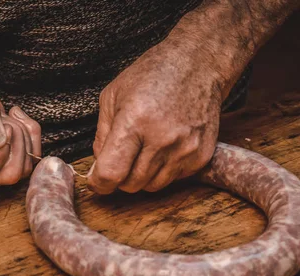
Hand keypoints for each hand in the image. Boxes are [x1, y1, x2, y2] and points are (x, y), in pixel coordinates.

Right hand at [0, 50, 40, 191]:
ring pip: (21, 168)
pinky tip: (16, 117)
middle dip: (16, 144)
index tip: (0, 125)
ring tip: (6, 116)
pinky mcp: (1, 154)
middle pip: (6, 176)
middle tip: (4, 118)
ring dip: (24, 138)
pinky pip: (28, 157)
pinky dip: (31, 135)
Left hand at [88, 40, 224, 194]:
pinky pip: (173, 179)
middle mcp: (161, 139)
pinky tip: (165, 146)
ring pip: (152, 186)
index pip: (111, 172)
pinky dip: (164, 169)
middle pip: (131, 184)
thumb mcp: (114, 96)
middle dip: (120, 177)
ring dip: (142, 175)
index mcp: (134, 122)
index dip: (100, 183)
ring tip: (144, 149)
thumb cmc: (152, 76)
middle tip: (122, 159)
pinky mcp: (201, 156)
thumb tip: (99, 168)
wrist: (199, 65)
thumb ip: (102, 135)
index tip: (98, 181)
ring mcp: (184, 149)